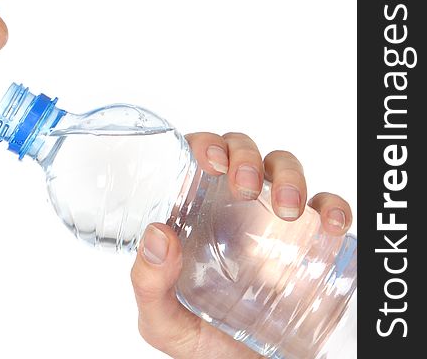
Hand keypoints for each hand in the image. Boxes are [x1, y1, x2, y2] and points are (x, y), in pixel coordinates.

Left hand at [129, 131, 352, 358]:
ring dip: (288, 175)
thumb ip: (149, 285)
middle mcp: (232, 208)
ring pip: (282, 167)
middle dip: (244, 154)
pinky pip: (327, 208)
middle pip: (240, 152)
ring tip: (288, 209)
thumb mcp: (164, 320)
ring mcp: (272, 221)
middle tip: (243, 186)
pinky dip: (333, 207)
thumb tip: (155, 234)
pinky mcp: (309, 243)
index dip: (202, 144)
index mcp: (193, 214)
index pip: (196, 159)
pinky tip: (329, 224)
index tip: (208, 160)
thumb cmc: (203, 341)